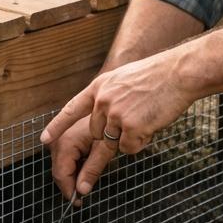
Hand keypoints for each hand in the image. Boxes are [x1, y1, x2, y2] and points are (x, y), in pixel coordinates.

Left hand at [41, 51, 194, 195]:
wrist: (177, 73)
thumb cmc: (156, 77)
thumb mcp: (124, 80)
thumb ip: (110, 98)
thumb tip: (103, 121)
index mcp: (99, 87)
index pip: (71, 110)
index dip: (57, 127)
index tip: (44, 141)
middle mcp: (102, 101)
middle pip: (96, 134)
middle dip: (111, 136)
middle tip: (134, 120)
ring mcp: (115, 115)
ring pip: (113, 144)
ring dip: (129, 137)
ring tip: (147, 116)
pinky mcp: (130, 128)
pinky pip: (130, 148)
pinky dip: (141, 141)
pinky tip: (152, 123)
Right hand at [46, 115, 116, 200]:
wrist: (116, 101)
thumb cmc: (113, 121)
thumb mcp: (106, 148)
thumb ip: (92, 170)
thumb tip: (81, 191)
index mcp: (66, 142)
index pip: (61, 174)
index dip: (69, 190)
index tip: (78, 201)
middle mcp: (58, 137)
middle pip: (60, 169)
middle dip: (71, 182)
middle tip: (84, 193)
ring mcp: (58, 134)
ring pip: (62, 162)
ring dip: (73, 172)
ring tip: (88, 176)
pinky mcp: (62, 132)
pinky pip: (65, 153)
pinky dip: (74, 162)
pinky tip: (87, 162)